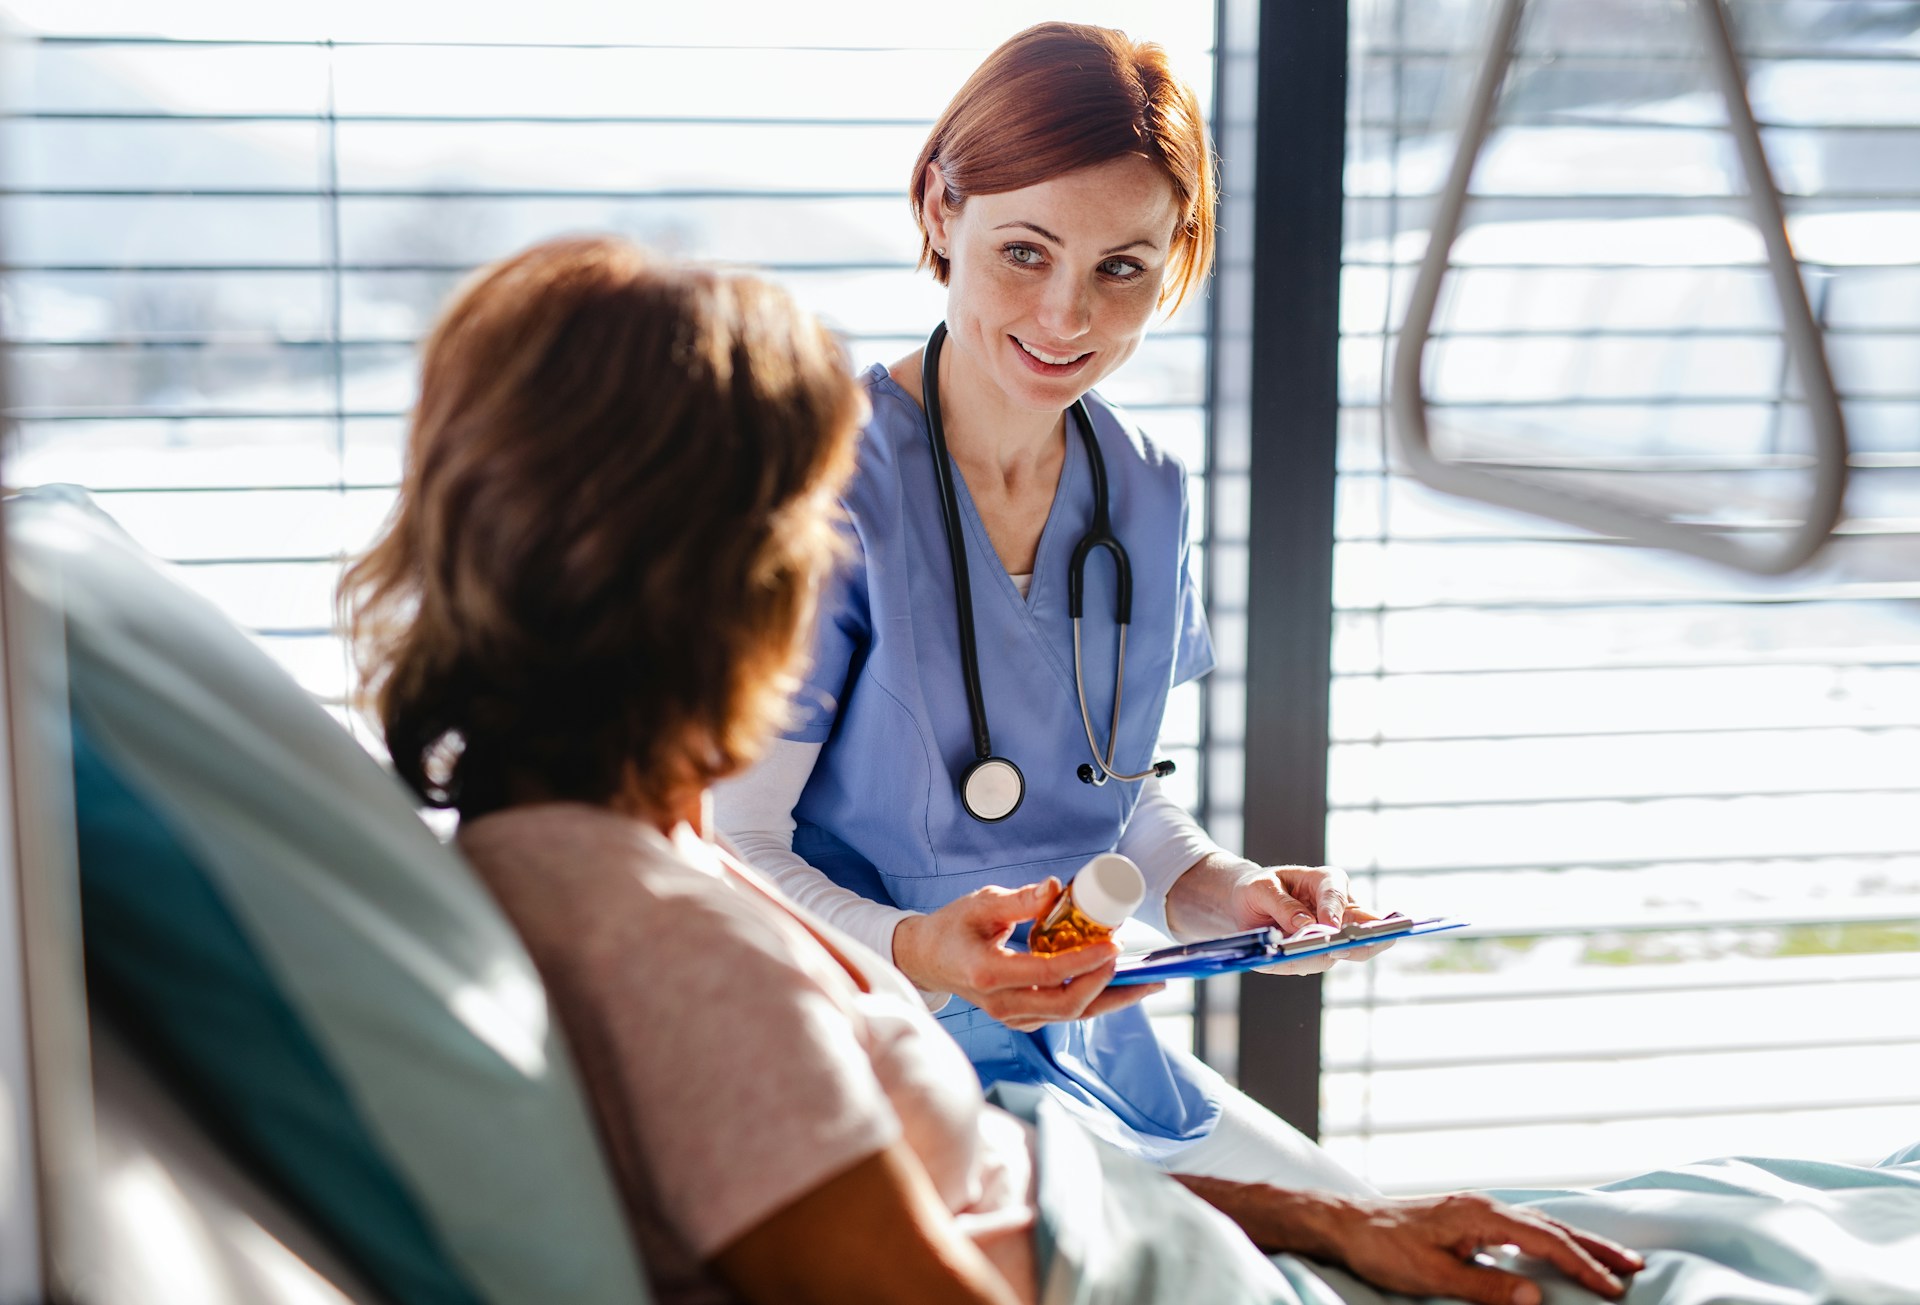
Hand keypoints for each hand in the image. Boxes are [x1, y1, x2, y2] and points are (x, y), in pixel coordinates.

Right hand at [892, 881, 1162, 1030]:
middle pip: (1066, 1006)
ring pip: (1071, 1015)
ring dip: (1112, 998)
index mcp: (987, 974)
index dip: (1082, 962)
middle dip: (1107, 985)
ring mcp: (1013, 1017)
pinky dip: (1097, 999)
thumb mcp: (981, 904)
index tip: (1111, 943)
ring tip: (1149, 980)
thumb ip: (1019, 900)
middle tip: (1133, 960)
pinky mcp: (1023, 1018)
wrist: (928, 959)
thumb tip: (1056, 888)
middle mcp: (1002, 1004)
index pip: (1045, 974)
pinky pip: (1066, 1013)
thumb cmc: (953, 928)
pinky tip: (1123, 984)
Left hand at [1176, 1178, 1642, 1304]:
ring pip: (1538, 1224)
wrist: (1344, 1223)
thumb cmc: (1383, 1248)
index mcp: (1480, 1214)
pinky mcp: (1466, 1218)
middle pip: (1551, 1226)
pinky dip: (1548, 1240)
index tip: (1615, 1289)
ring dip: (1575, 1243)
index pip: (1546, 1240)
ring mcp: (1475, 1209)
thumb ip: (1486, 1288)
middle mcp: (1483, 1205)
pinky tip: (1557, 1253)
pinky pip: (1520, 1228)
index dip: (1583, 1266)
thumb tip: (1536, 1299)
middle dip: (1594, 1248)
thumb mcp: (1434, 1276)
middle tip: (1635, 1267)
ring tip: (1609, 1260)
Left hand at [1211, 862, 1394, 974]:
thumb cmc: (1260, 888)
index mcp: (1327, 881)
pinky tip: (1273, 962)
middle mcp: (1339, 908)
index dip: (1334, 912)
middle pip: (1365, 927)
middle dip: (1359, 942)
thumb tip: (1306, 926)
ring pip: (1337, 953)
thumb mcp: (1262, 888)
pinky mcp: (1323, 953)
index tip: (1330, 927)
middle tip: (1338, 951)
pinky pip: (1315, 963)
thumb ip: (1283, 905)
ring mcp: (1334, 934)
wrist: (1247, 904)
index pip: (1337, 895)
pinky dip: (1296, 964)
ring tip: (1278, 959)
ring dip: (1310, 959)